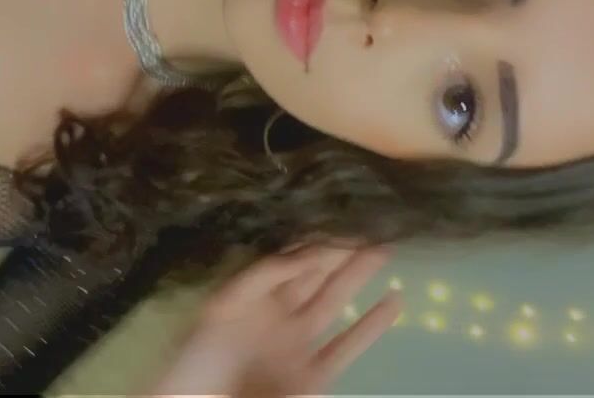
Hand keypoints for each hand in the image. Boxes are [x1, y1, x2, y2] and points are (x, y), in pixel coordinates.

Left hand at [147, 243, 401, 397]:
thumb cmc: (199, 360)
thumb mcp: (222, 305)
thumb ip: (264, 275)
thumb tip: (307, 252)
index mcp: (252, 295)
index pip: (291, 260)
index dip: (318, 240)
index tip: (344, 218)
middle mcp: (278, 314)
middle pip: (315, 275)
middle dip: (343, 251)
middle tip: (374, 224)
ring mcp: (297, 344)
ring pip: (334, 302)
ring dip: (359, 276)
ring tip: (386, 249)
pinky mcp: (313, 375)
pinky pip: (347, 347)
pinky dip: (372, 326)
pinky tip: (393, 302)